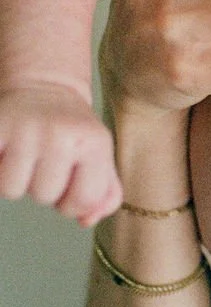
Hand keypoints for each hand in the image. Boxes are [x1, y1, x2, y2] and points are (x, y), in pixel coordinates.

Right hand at [0, 83, 121, 225]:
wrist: (44, 85)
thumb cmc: (72, 131)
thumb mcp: (99, 156)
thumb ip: (104, 194)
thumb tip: (86, 221)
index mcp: (95, 142)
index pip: (83, 201)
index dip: (72, 204)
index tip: (68, 186)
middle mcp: (62, 133)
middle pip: (44, 196)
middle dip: (41, 187)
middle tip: (43, 162)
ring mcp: (26, 128)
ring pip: (12, 189)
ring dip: (14, 181)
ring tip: (23, 158)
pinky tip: (4, 154)